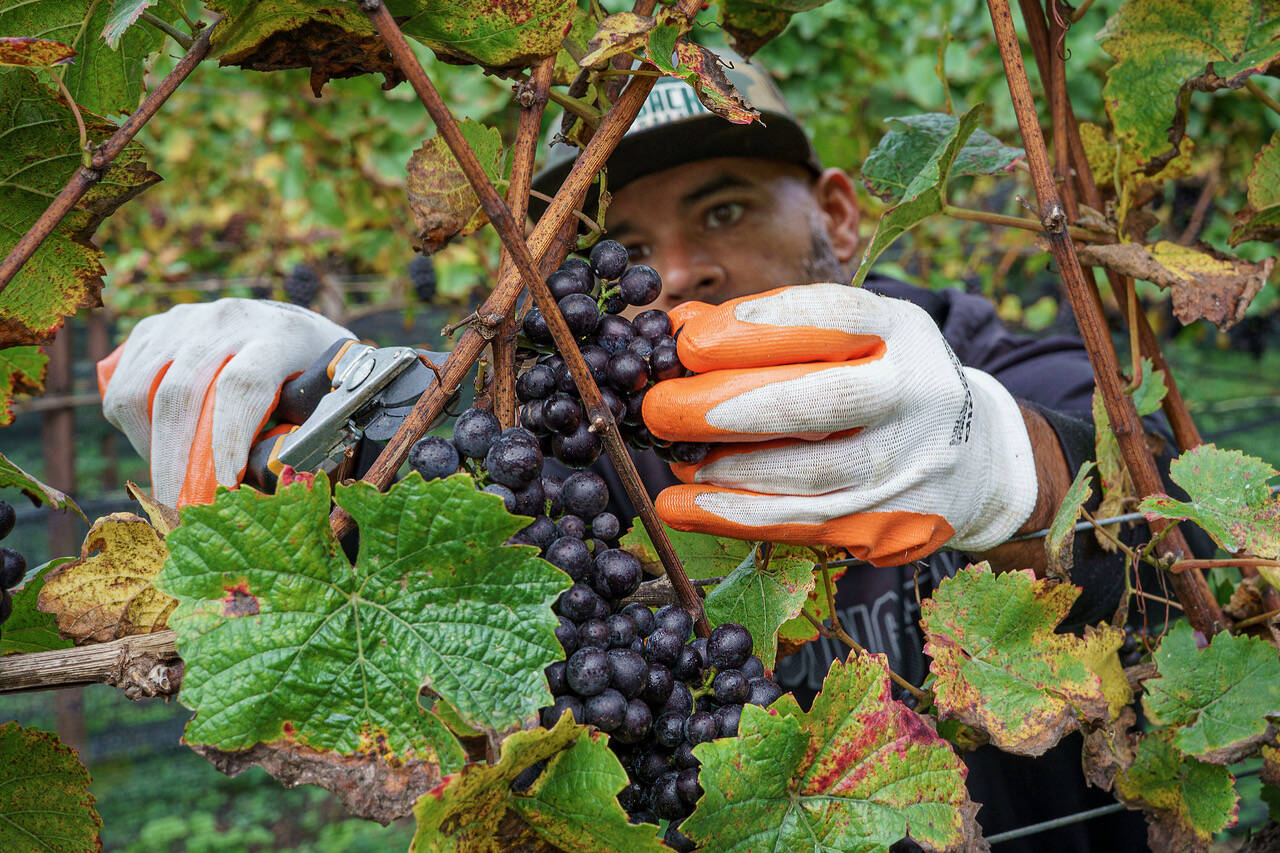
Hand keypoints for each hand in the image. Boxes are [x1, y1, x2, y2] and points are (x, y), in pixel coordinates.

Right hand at [98, 299, 353, 507]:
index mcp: (280, 335)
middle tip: (178, 512)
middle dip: (175, 462)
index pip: (242, 384)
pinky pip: (123, 385)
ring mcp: (186, 320)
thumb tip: (272, 485)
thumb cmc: (314, 375)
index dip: (228, 438)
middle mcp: (229, 320)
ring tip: (170, 484)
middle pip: (182, 392)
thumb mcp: (329, 397)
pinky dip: (133, 428)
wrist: (288, 324)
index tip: (224, 485)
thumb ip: (307, 433)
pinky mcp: (154, 329)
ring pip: (141, 390)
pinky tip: (159, 450)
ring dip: (150, 448)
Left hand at [642, 284, 1038, 564]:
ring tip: (674, 459)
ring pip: (810, 474)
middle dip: (726, 408)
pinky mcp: (895, 524)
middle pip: (819, 403)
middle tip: (660, 409)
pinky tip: (685, 506)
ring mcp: (912, 464)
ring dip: (727, 470)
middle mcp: (918, 393)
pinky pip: (805, 524)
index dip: (754, 329)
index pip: (830, 318)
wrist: (978, 458)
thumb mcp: (850, 337)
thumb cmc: (883, 382)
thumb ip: (769, 328)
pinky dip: (736, 517)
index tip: (688, 341)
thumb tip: (677, 327)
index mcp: (902, 330)